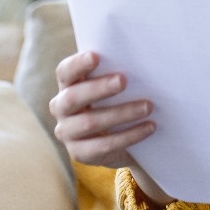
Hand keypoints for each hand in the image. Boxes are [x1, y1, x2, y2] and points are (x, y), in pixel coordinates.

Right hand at [49, 50, 155, 168]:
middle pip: (74, 97)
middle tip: (123, 80)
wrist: (121, 139)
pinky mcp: (79, 153)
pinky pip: (103, 146)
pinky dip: (128, 136)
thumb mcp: (114, 85)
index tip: (96, 56)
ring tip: (148, 106)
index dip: (78, 64)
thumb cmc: (118, 100)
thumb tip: (141, 57)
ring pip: (90, 123)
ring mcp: (67, 132)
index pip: (65, 72)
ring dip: (122, 113)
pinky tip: (149, 127)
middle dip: (99, 88)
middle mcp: (61, 108)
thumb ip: (117, 71)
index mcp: (67, 85)